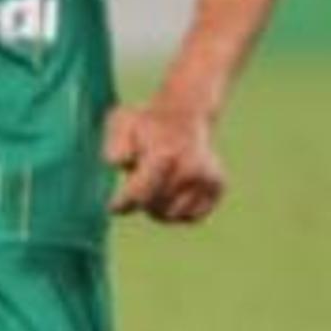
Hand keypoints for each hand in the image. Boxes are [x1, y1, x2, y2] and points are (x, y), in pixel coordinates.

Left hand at [106, 95, 227, 223]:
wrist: (183, 113)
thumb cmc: (146, 124)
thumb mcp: (122, 124)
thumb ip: (115, 145)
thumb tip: (119, 163)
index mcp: (163, 155)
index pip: (138, 195)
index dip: (122, 205)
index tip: (113, 207)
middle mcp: (189, 168)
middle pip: (154, 208)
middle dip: (141, 202)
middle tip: (137, 187)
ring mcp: (206, 178)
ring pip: (173, 216)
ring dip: (159, 208)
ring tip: (156, 187)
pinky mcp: (218, 187)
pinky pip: (191, 217)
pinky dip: (179, 212)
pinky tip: (173, 192)